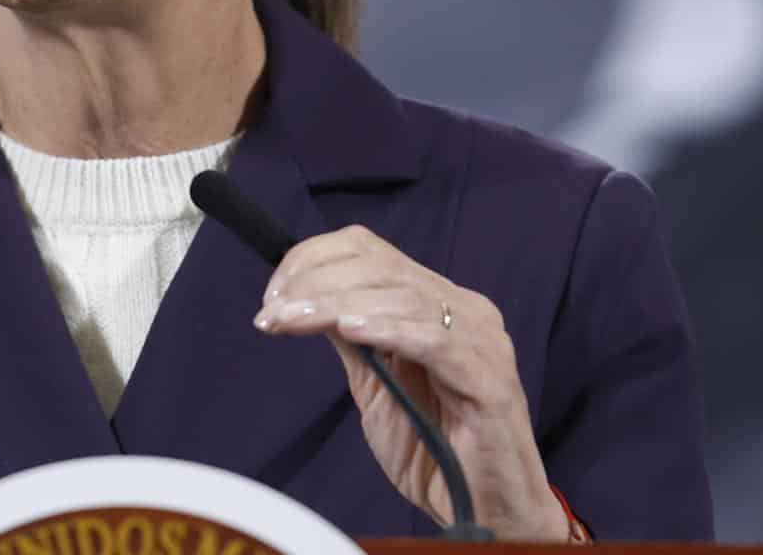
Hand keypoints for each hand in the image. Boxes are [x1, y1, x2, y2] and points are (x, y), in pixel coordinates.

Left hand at [255, 225, 568, 541]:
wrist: (484, 510)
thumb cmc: (433, 448)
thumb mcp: (376, 381)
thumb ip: (350, 337)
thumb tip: (300, 299)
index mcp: (438, 302)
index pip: (371, 252)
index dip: (314, 260)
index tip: (272, 293)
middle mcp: (465, 310)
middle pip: (381, 268)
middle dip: (315, 283)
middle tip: (272, 310)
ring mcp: (482, 342)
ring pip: (400, 297)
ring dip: (334, 304)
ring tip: (291, 320)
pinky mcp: (490, 380)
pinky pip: (435, 341)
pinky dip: (388, 329)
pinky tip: (349, 329)